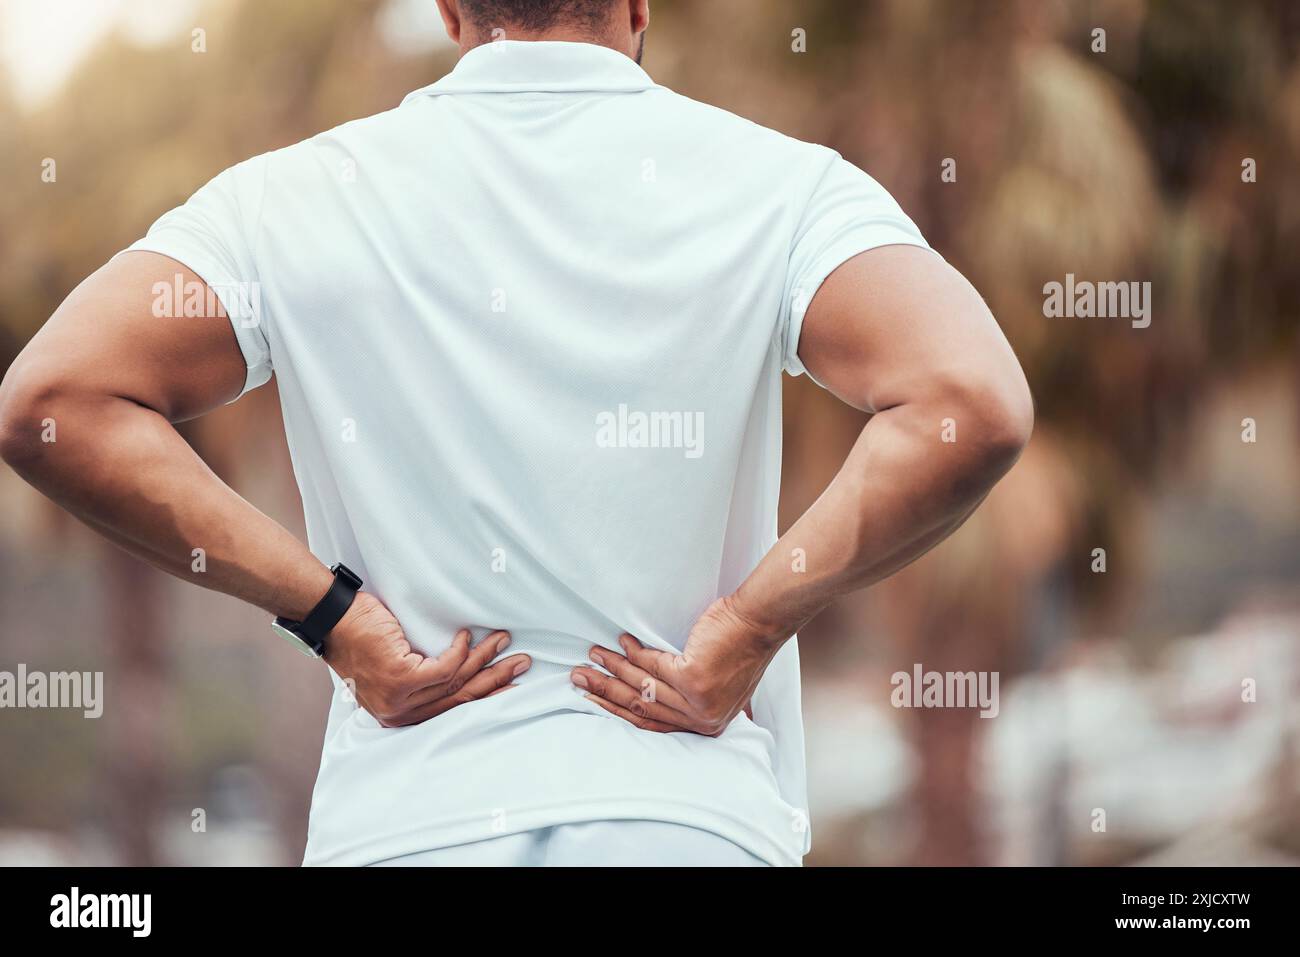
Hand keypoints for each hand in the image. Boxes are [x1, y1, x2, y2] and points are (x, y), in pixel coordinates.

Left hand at [325, 591, 530, 726]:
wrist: (335, 619)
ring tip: (503, 640)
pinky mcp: (402, 678)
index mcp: (399, 715)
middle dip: (495, 679)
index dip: (483, 696)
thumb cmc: (360, 637)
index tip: (508, 686)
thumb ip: (419, 681)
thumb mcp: (392, 668)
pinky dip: (459, 651)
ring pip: (456, 680)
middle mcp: (400, 714)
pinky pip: (444, 667)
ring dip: (484, 658)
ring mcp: (400, 699)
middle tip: (521, 664)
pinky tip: (465, 636)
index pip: (451, 709)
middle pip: (460, 697)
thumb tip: (460, 673)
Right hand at [570, 595, 784, 734]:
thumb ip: (692, 699)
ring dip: (613, 669)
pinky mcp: (693, 680)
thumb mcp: (719, 684)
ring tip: (593, 655)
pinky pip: (653, 666)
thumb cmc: (739, 645)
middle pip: (642, 707)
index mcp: (706, 724)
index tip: (594, 699)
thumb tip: (653, 698)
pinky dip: (634, 653)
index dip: (619, 710)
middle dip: (605, 691)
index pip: (653, 723)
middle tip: (579, 677)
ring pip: (643, 686)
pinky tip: (622, 642)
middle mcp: (702, 719)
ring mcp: (698, 702)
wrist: (758, 622)